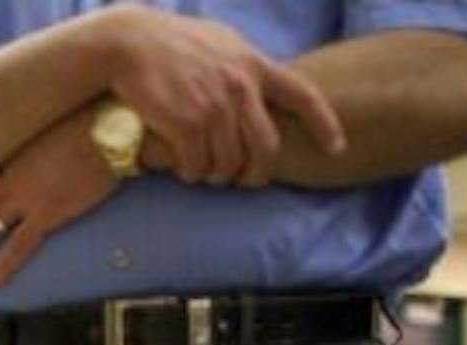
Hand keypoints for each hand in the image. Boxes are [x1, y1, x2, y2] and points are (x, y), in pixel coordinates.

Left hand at [0, 108, 118, 289]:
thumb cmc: (91, 118)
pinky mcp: (47, 213)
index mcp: (13, 152)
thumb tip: (46, 145)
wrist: (112, 127)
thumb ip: (40, 138)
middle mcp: (12, 175)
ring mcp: (27, 196)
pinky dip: (1, 267)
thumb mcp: (54, 121)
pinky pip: (17, 247)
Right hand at [99, 8, 343, 185]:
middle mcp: (240, 87)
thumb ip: (245, 64)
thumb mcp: (221, 42)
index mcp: (254, 65)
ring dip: (218, 176)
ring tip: (207, 174)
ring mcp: (213, 107)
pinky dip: (193, 174)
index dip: (325, 125)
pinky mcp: (184, 124)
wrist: (130, 43)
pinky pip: (197, 166)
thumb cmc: (172, 43)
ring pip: (228, 163)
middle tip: (245, 181)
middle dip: (257, 172)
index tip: (336, 148)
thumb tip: (262, 81)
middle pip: (265, 146)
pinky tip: (185, 169)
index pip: (303, 96)